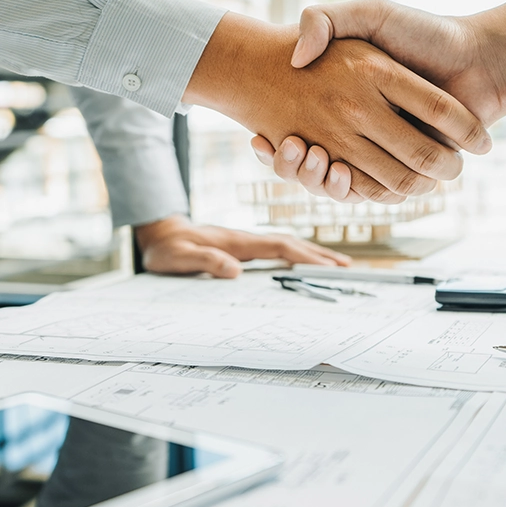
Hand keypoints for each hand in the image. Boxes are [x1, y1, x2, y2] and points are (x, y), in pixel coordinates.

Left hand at [134, 215, 349, 278]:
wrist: (159, 234)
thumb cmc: (167, 249)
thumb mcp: (180, 258)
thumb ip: (205, 262)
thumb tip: (235, 271)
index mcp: (237, 241)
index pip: (279, 246)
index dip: (305, 256)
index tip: (327, 267)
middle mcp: (246, 239)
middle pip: (291, 242)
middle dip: (319, 254)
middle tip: (346, 267)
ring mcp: (245, 242)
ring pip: (286, 244)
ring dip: (311, 253)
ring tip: (335, 265)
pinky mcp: (242, 247)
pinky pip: (275, 250)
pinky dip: (296, 255)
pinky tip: (304, 263)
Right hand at [184, 13, 490, 203]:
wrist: (482, 61)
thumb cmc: (428, 33)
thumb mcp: (371, 14)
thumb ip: (327, 18)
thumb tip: (296, 56)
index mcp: (348, 99)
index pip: (297, 133)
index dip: (275, 146)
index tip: (259, 140)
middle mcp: (361, 129)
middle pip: (310, 165)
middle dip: (291, 166)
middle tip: (284, 149)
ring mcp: (382, 151)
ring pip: (335, 182)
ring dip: (316, 180)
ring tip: (310, 156)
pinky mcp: (406, 169)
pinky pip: (369, 192)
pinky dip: (349, 191)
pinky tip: (334, 170)